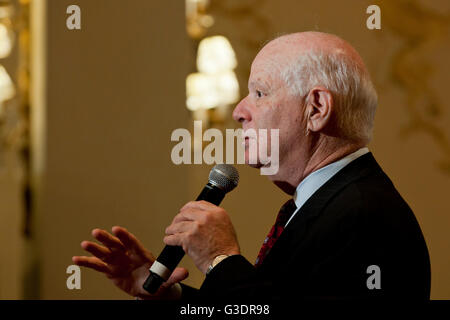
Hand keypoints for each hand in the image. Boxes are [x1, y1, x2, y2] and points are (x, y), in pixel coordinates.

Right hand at [72, 226, 188, 299]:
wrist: (148, 288)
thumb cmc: (156, 280)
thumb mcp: (165, 280)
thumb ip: (173, 275)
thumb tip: (185, 272)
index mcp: (140, 253)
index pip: (131, 242)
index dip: (124, 236)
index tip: (117, 229)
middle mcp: (127, 254)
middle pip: (116, 244)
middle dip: (107, 239)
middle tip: (97, 232)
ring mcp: (117, 261)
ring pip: (105, 253)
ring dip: (95, 248)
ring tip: (85, 244)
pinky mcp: (110, 270)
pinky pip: (97, 266)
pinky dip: (87, 262)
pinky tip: (77, 259)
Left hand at [164, 201, 239, 273]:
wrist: (225, 262)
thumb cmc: (227, 249)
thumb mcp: (226, 226)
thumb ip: (214, 219)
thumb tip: (201, 219)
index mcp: (217, 213)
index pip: (198, 204)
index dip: (188, 207)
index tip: (184, 210)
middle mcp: (206, 217)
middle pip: (186, 213)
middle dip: (178, 218)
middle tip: (175, 223)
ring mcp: (196, 227)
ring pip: (178, 225)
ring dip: (172, 229)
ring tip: (170, 232)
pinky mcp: (188, 238)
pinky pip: (174, 237)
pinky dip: (169, 239)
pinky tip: (168, 240)